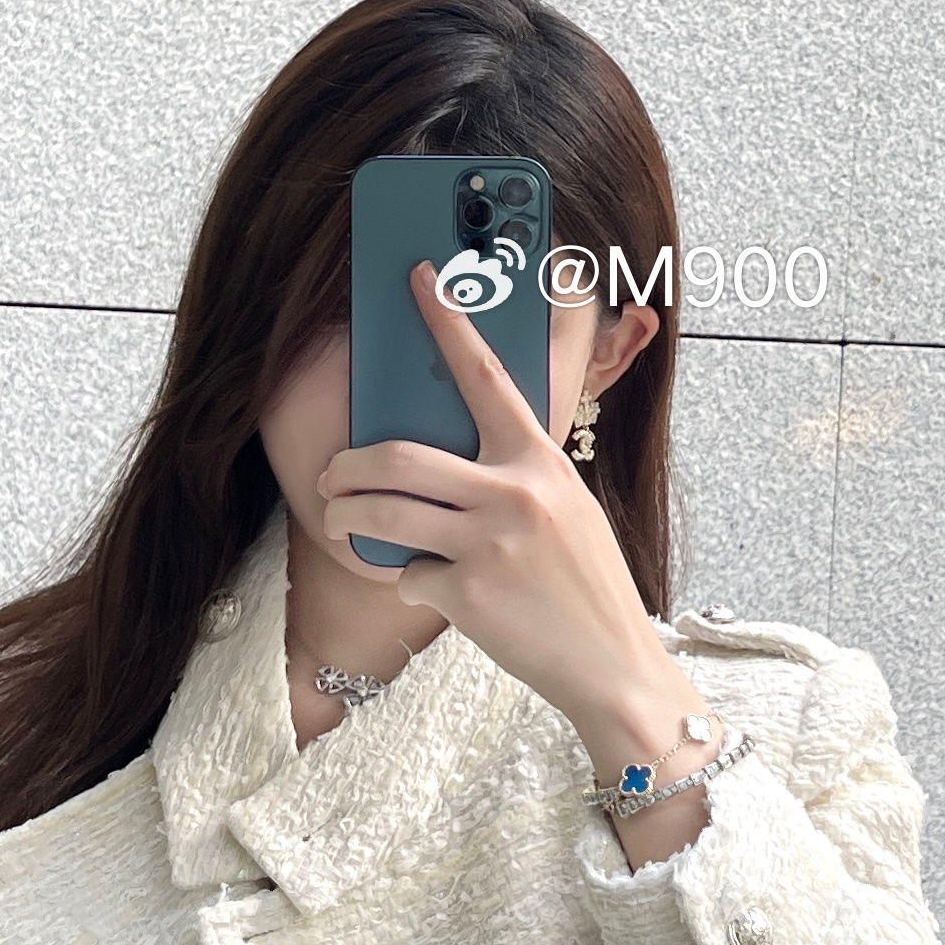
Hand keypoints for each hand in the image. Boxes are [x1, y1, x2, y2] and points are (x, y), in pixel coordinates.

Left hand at [316, 265, 709, 822]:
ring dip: (347, 516)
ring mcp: (489, 545)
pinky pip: (407, 576)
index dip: (448, 323)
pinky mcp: (467, 595)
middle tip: (331, 476)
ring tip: (342, 519)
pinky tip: (434, 592)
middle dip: (347, 466)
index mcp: (540, 461)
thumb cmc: (585, 584)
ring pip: (383, 514)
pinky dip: (407, 582)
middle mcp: (514, 493)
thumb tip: (444, 457)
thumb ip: (514, 478)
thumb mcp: (566, 510)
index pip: (485, 375)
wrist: (614, 665)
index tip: (419, 279)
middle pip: (399, 458)